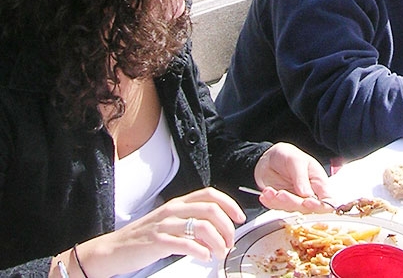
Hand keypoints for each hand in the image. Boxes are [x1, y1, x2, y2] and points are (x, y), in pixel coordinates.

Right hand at [73, 187, 245, 276]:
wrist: (112, 249)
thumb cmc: (143, 238)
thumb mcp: (170, 223)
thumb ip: (191, 223)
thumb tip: (217, 231)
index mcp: (178, 203)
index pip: (210, 194)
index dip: (230, 204)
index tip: (239, 217)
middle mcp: (173, 210)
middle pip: (211, 210)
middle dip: (227, 227)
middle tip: (229, 242)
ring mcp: (165, 225)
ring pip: (203, 227)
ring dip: (218, 242)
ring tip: (220, 253)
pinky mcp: (157, 241)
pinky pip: (186, 244)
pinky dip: (201, 251)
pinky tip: (204, 257)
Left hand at [253, 142, 332, 213]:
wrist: (269, 158)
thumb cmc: (287, 155)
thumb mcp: (296, 160)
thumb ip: (301, 177)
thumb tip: (307, 194)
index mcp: (319, 182)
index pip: (327, 201)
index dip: (319, 206)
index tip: (307, 202)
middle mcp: (310, 194)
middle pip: (307, 208)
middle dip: (292, 202)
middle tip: (280, 193)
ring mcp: (296, 199)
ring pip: (291, 209)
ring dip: (279, 202)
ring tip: (269, 191)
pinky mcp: (283, 203)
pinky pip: (278, 208)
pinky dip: (270, 202)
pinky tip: (265, 195)